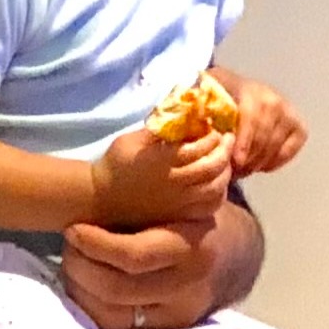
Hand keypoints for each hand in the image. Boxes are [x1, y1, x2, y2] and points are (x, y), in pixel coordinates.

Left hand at [61, 209, 251, 328]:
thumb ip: (146, 198)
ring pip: (110, 317)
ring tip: (74, 265)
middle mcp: (187, 288)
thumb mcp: (180, 199)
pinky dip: (94, 313)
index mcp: (192, 248)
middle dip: (79, 267)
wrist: (233, 255)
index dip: (94, 244)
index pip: (133, 256)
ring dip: (80, 291)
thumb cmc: (192, 217)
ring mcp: (176, 316)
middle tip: (69, 247)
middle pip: (115, 290)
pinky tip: (87, 290)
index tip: (73, 229)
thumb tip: (91, 195)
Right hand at [88, 127, 232, 229]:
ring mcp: (178, 202)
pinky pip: (208, 207)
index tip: (216, 129)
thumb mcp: (131, 139)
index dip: (212, 137)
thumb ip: (158, 128)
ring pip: (215, 188)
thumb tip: (181, 112)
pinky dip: (219, 194)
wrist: (101, 198)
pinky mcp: (178, 215)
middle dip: (224, 151)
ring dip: (225, 172)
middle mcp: (174, 182)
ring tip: (225, 161)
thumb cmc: (115, 164)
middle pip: (212, 167)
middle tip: (228, 140)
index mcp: (162, 161)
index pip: (199, 147)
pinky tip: (218, 184)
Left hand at [206, 66, 306, 177]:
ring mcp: (289, 113)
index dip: (245, 141)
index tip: (235, 161)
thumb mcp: (204, 92)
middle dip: (249, 158)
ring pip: (275, 146)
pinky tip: (259, 164)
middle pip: (264, 136)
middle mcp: (274, 99)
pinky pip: (288, 151)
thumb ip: (195, 97)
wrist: (237, 92)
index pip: (252, 117)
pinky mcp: (298, 128)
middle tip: (235, 171)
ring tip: (242, 170)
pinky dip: (274, 162)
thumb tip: (188, 101)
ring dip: (258, 163)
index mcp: (250, 90)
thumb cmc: (218, 97)